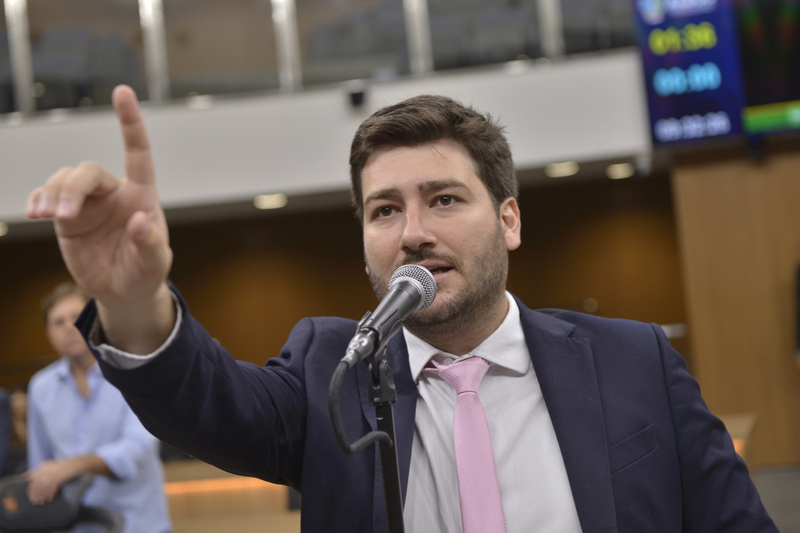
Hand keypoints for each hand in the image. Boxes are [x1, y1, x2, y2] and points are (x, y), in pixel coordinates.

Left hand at [24, 460, 75, 504]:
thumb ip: (34, 472)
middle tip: (35, 502)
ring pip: (45, 489)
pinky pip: (53, 489)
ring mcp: (52, 477)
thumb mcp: (44, 466)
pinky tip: (49, 499)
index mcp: (41, 470)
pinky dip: (51, 495)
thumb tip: (24, 477)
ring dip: (42, 497)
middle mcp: (45, 474)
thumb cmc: (56, 466)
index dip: (32, 491)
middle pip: (39, 487)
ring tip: (41, 503)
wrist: (69, 466)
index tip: (31, 497)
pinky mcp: (58, 480)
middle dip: (36, 496)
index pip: (33, 483)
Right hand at [25, 85, 174, 352]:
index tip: (122, 92)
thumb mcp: (155, 262)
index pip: (137, 152)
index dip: (130, 122)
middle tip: (62, 217)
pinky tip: (35, 211)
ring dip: (51, 194)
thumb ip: (150, 242)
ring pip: (63, 180)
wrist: (123, 291)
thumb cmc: (146, 271)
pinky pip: (46, 196)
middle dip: (71, 188)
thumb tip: (141, 219)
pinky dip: (38, 200)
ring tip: (46, 216)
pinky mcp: (67, 217)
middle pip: (86, 171)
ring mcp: (88, 203)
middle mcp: (113, 192)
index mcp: (141, 194)